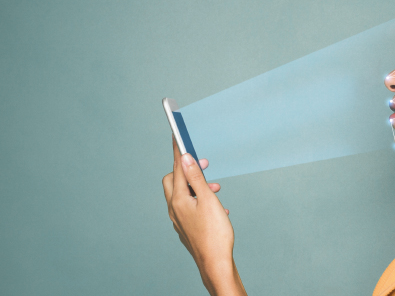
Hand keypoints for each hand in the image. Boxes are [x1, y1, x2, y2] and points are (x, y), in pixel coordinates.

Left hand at [162, 136, 233, 270]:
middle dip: (187, 170)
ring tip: (215, 188)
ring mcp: (179, 220)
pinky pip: (188, 207)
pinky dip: (199, 200)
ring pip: (182, 195)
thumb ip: (196, 178)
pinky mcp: (186, 228)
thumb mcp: (208, 200)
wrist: (215, 263)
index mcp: (178, 200)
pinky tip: (216, 207)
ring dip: (196, 186)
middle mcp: (174, 209)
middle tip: (204, 164)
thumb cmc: (214, 234)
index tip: (177, 135)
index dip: (179, 151)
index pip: (176, 168)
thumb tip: (185, 158)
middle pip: (173, 181)